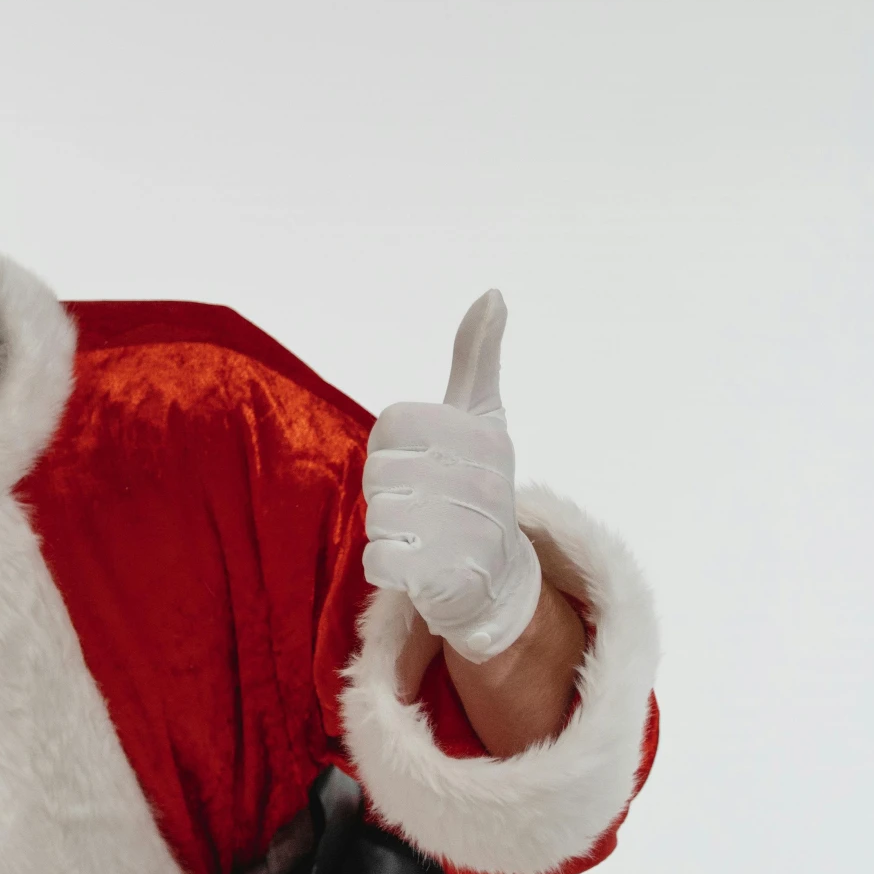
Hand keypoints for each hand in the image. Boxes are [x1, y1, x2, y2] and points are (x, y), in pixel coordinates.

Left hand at [362, 290, 542, 665]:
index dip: (395, 451)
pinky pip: (378, 560)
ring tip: (427, 537)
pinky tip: (419, 567)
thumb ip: (477, 357)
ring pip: (375, 517)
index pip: (392, 426)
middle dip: (389, 495)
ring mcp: (468, 532)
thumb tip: (493, 293)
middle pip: (379, 475)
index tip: (426, 466)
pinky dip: (387, 566)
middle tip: (426, 509)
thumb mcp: (481, 418)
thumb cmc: (476, 488)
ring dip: (389, 531)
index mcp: (484, 436)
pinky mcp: (447, 578)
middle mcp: (483, 481)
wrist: (498, 580)